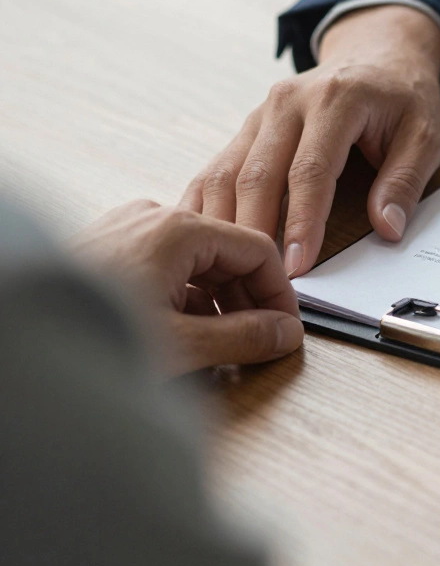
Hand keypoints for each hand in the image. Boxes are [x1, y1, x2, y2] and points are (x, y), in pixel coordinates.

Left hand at [72, 200, 302, 373]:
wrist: (15, 338)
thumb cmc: (87, 335)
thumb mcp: (181, 345)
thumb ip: (244, 338)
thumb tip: (285, 335)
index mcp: (178, 229)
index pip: (258, 248)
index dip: (280, 293)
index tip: (287, 329)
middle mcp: (154, 217)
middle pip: (228, 253)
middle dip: (247, 301)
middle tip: (258, 344)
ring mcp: (127, 229)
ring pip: (196, 262)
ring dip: (216, 303)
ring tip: (216, 347)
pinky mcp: (108, 247)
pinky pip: (166, 266)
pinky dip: (184, 298)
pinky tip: (181, 335)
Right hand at [183, 5, 439, 276]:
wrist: (378, 53)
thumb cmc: (402, 97)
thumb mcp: (425, 134)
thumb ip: (405, 180)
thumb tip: (388, 229)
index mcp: (335, 100)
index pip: (310, 170)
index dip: (302, 222)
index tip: (298, 265)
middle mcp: (288, 102)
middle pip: (258, 174)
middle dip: (255, 231)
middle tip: (257, 280)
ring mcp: (261, 113)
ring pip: (226, 172)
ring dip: (223, 223)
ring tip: (224, 271)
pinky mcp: (248, 127)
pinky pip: (217, 168)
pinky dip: (207, 205)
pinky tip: (205, 238)